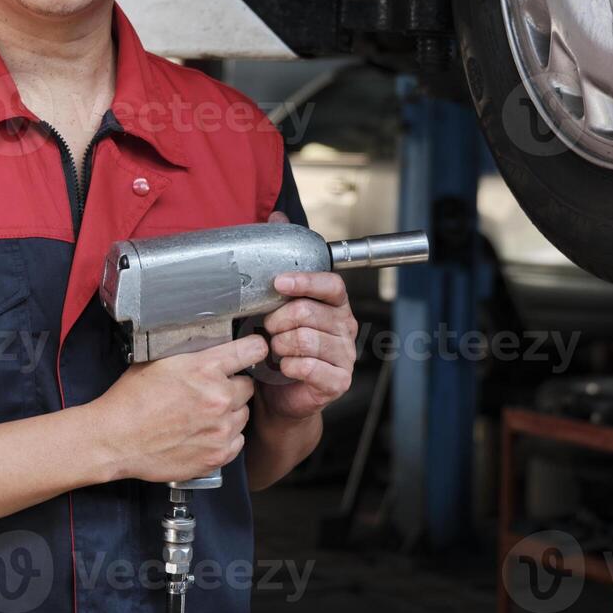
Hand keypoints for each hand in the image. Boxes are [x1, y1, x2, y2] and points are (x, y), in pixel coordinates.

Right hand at [94, 334, 267, 482]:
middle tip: (208, 392)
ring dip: (229, 413)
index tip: (253, 351)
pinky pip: (237, 440)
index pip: (253, 350)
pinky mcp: (217, 455)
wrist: (115, 439)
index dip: (253, 348)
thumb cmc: (131, 400)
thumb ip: (193, 355)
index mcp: (205, 369)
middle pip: (248, 386)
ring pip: (243, 414)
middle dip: (231, 387)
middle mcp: (219, 398)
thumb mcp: (160, 361)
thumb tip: (213, 347)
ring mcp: (220, 429)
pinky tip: (203, 434)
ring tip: (201, 415)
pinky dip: (224, 437)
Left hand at [257, 211, 358, 422]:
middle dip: (280, 318)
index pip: (330, 284)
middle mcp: (345, 327)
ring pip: (307, 339)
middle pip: (311, 312)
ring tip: (274, 348)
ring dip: (281, 344)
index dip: (305, 281)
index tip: (278, 282)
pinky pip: (309, 367)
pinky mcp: (338, 380)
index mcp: (335, 304)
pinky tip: (283, 367)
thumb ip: (282, 260)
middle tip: (267, 327)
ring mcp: (345, 355)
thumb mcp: (276, 301)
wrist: (278, 394)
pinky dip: (289, 365)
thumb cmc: (278, 346)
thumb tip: (277, 218)